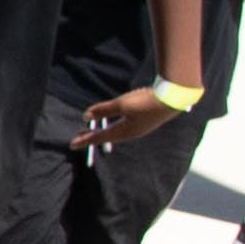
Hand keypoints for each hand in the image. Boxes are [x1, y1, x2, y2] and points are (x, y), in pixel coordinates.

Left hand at [66, 83, 182, 151]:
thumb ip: (104, 110)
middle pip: (107, 136)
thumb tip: (86, 116)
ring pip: (115, 131)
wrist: (172, 99)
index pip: (100, 137)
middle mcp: (131, 132)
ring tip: (92, 129)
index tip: (72, 144)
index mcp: (125, 132)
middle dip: (92, 136)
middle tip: (79, 138)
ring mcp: (139, 127)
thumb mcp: (122, 104)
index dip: (85, 139)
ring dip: (102, 130)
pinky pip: (124, 125)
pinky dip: (113, 125)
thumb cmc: (146, 102)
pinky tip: (113, 121)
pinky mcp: (145, 120)